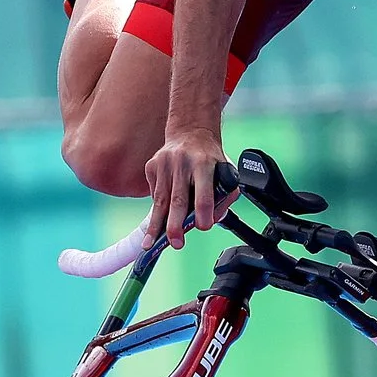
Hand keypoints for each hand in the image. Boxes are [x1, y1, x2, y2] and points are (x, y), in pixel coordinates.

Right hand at [144, 127, 226, 247]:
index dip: (204, 211)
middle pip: (178, 199)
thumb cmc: (210, 158)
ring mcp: (164, 163)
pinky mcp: (152, 165)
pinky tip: (162, 214)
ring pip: (160, 200)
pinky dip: (158, 207)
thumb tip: (209, 221)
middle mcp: (183, 162)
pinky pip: (154, 193)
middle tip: (176, 243)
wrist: (191, 132)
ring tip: (150, 243)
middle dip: (175, 224)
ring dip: (156, 225)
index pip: (204, 192)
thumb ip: (224, 197)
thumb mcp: (226, 172)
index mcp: (205, 163)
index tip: (203, 227)